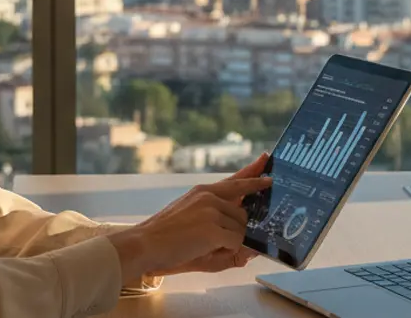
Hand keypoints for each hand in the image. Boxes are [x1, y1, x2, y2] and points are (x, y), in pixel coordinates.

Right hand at [108, 153, 271, 282]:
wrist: (144, 244)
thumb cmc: (166, 238)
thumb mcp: (195, 225)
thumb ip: (222, 227)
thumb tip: (251, 245)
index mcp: (203, 192)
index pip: (235, 180)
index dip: (254, 172)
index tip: (266, 159)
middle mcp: (210, 196)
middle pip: (244, 212)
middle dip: (239, 228)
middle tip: (220, 239)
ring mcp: (212, 211)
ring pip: (241, 229)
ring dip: (230, 242)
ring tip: (203, 245)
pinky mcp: (213, 229)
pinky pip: (236, 242)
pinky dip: (227, 250)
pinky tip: (206, 250)